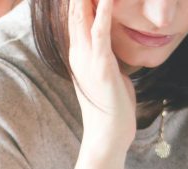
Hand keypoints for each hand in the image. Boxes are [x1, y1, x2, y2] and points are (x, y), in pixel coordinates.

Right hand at [68, 0, 136, 154]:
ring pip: (83, 16)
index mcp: (80, 52)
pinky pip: (100, 33)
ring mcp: (86, 59)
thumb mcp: (110, 73)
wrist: (108, 136)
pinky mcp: (100, 66)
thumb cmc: (113, 107)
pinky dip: (103, 12)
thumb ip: (107, 54)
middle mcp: (78, 52)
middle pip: (74, 10)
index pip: (76, 14)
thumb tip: (111, 43)